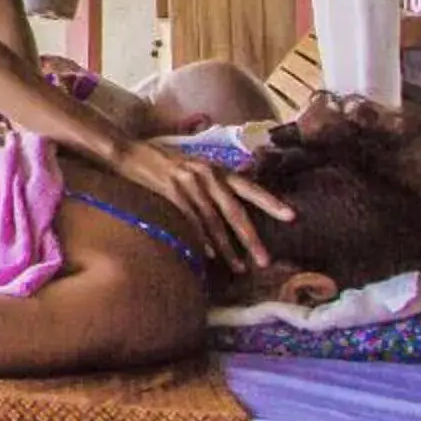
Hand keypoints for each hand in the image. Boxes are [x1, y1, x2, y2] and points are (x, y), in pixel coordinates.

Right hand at [113, 139, 291, 270]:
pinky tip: (210, 255)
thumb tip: (230, 203)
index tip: (292, 216)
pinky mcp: (171, 190)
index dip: (271, 202)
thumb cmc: (160, 162)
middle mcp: (207, 174)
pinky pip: (191, 219)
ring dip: (227, 247)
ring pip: (214, 220)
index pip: (250, 187)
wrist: (127, 152)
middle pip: (235, 211)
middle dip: (251, 238)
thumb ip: (211, 182)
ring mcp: (189, 182)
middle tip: (265, 260)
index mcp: (216, 168)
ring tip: (238, 267)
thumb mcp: (192, 166)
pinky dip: (201, 238)